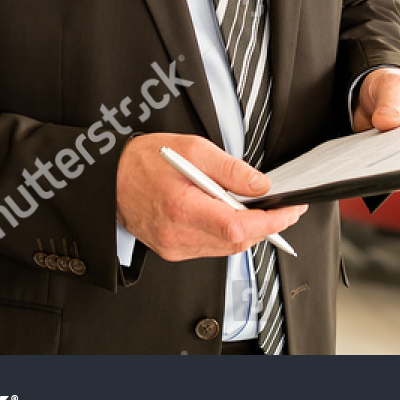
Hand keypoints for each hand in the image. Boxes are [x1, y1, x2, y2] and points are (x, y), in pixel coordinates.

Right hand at [115, 133, 305, 262]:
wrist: (109, 179)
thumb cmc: (144, 161)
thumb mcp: (192, 149)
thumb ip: (230, 169)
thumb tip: (260, 184)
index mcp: (182, 207)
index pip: (238, 226)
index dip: (271, 221)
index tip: (290, 211)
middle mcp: (177, 234)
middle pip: (237, 241)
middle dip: (267, 227)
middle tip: (285, 209)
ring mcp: (174, 247)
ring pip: (226, 247)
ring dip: (249, 232)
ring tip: (263, 211)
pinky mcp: (172, 251)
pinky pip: (211, 248)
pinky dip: (229, 235)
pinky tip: (234, 218)